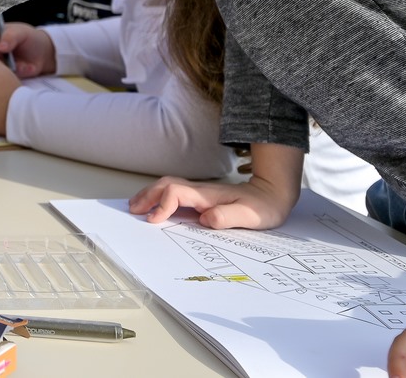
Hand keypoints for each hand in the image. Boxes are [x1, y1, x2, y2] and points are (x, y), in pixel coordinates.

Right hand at [0, 23, 55, 76]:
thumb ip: (10, 36)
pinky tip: (27, 67)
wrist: (43, 54)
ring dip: (5, 67)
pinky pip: (3, 78)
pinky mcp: (1, 76)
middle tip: (6, 59)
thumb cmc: (30, 38)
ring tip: (20, 63)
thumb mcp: (22, 33)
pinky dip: (17, 73)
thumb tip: (0, 47)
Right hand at [129, 174, 297, 229]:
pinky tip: (154, 205)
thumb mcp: (251, 216)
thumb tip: (205, 219)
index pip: (177, 193)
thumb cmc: (263, 207)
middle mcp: (200, 190)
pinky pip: (173, 191)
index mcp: (208, 195)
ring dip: (149, 194)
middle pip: (166, 185)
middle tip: (133, 210)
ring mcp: (199, 192)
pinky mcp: (201, 197)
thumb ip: (228, 217)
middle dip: (147, 196)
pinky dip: (158, 196)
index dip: (162, 205)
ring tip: (135, 206)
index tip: (154, 220)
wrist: (272, 194)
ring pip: (167, 186)